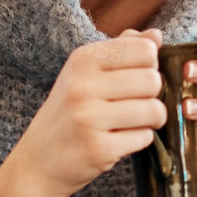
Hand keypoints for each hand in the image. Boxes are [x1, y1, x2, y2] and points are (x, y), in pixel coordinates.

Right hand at [10, 27, 166, 196]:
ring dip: (151, 119)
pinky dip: (139, 140)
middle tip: (136, 103)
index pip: (145, 50)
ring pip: (154, 110)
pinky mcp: (99, 149)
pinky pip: (145, 137)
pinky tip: (120, 139)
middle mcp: (83, 85)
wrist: (39, 161)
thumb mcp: (85, 73)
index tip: (135, 77)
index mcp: (82, 59)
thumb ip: (122, 50)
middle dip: (153, 94)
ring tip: (132, 122)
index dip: (149, 66)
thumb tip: (157, 35)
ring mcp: (90, 118)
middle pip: (153, 80)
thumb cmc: (68, 112)